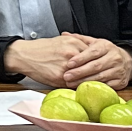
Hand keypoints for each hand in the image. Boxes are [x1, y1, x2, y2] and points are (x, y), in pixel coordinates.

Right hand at [4, 34, 131, 88]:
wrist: (24, 55)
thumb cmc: (41, 48)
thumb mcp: (61, 40)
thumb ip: (77, 44)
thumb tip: (91, 52)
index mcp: (73, 43)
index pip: (94, 54)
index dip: (101, 62)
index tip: (107, 68)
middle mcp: (72, 54)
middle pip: (93, 66)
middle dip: (100, 73)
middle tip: (108, 79)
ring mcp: (67, 67)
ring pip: (86, 77)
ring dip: (93, 82)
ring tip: (99, 87)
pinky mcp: (60, 77)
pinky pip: (75, 85)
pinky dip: (80, 88)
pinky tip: (85, 91)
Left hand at [58, 35, 131, 90]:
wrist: (128, 61)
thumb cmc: (106, 52)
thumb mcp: (95, 42)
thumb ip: (80, 39)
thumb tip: (64, 34)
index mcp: (106, 46)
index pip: (92, 52)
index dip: (80, 58)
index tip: (69, 64)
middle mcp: (114, 58)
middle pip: (95, 66)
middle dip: (79, 72)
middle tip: (66, 76)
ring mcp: (119, 71)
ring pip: (100, 77)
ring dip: (84, 81)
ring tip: (70, 83)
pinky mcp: (121, 82)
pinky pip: (106, 86)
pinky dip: (94, 87)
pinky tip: (84, 88)